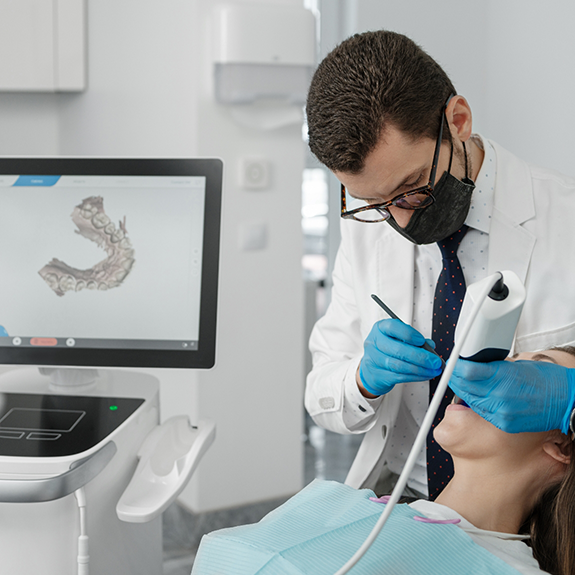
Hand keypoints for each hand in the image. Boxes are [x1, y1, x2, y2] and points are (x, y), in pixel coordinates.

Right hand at [359, 319, 442, 395]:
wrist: (371, 368)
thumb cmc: (387, 350)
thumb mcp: (397, 339)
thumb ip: (414, 340)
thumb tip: (430, 346)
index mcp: (380, 328)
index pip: (393, 327)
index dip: (408, 334)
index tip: (422, 340)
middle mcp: (374, 342)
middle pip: (397, 349)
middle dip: (420, 356)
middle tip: (434, 361)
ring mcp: (373, 359)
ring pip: (399, 365)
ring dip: (420, 369)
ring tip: (433, 370)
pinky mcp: (377, 375)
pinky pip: (399, 377)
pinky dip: (415, 377)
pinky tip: (425, 375)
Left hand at [449, 359, 574, 433]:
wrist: (567, 401)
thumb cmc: (546, 380)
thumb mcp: (515, 365)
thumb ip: (491, 367)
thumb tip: (473, 365)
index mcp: (502, 378)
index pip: (467, 372)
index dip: (456, 367)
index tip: (454, 363)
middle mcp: (499, 397)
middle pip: (464, 387)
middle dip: (456, 378)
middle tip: (454, 371)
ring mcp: (501, 413)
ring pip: (470, 401)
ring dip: (464, 391)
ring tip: (464, 383)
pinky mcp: (504, 424)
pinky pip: (482, 413)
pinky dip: (477, 404)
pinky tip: (478, 396)